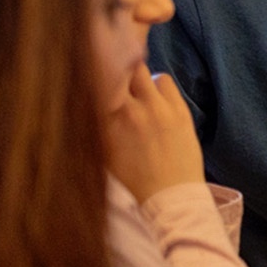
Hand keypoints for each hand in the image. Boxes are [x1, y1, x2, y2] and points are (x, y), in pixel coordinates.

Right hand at [104, 65, 204, 202]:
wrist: (170, 196)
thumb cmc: (133, 179)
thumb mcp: (102, 153)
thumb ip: (95, 126)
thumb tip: (86, 103)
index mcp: (106, 123)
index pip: (96, 83)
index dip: (96, 76)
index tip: (97, 77)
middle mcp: (130, 111)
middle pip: (119, 70)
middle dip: (117, 72)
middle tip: (119, 81)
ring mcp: (157, 108)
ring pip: (143, 71)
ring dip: (139, 79)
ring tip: (139, 93)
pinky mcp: (179, 110)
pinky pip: (165, 81)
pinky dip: (159, 85)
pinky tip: (157, 99)